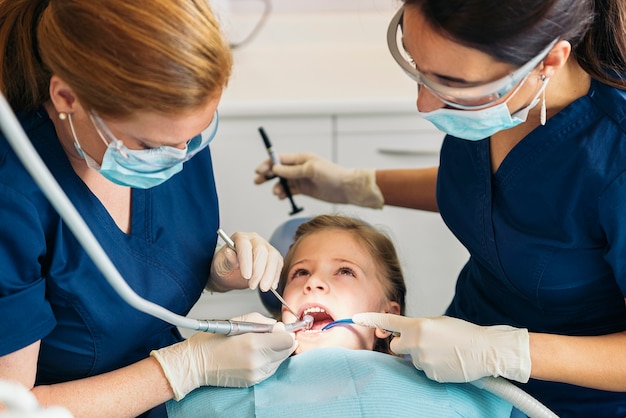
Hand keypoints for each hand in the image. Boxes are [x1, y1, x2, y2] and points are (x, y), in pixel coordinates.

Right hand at [151, 312, 296, 399]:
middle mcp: (257, 361)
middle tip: (272, 333)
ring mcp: (256, 374)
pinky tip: (255, 354)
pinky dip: (268, 361)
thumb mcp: (238, 321)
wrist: (195, 364)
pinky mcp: (253, 382)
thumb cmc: (212, 341)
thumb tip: (279, 325)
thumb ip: (263, 321)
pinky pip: (271, 370)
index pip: (287, 339)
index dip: (285, 331)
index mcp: (254, 343)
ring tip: (260, 344)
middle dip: (283, 340)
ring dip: (276, 351)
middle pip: (287, 351)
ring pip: (280, 361)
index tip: (279, 327)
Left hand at [210, 231, 282, 291]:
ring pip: (273, 258)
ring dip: (269, 275)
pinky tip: (271, 285)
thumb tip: (229, 253)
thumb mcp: (220, 264)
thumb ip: (227, 260)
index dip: (246, 261)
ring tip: (263, 287)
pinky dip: (275, 276)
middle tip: (252, 285)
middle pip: (262, 251)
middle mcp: (254, 240)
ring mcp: (266, 247)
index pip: (245, 246)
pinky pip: (278, 265)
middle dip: (258, 271)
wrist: (230, 272)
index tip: (246, 275)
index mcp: (240, 238)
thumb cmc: (224, 266)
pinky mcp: (273, 258)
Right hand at [254, 152, 383, 208]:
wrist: (346, 189)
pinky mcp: (305, 189)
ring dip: (277, 187)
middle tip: (257, 182)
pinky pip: (289, 191)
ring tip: (278, 193)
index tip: (259, 171)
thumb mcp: (311, 170)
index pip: (280, 159)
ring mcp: (302, 179)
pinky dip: (284, 193)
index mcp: (301, 158)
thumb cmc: (332, 175)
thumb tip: (275, 169)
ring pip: (283, 182)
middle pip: (278, 170)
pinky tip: (282, 197)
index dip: (268, 164)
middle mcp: (300, 167)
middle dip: (267, 176)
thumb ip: (292, 171)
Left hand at [352, 313, 530, 382]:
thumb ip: (418, 326)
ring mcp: (423, 361)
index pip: (389, 321)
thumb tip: (406, 333)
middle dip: (404, 344)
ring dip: (422, 355)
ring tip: (443, 351)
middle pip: (397, 345)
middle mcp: (417, 343)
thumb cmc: (464, 333)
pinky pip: (424, 370)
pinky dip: (432, 366)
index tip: (356, 317)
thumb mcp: (438, 322)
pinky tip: (446, 362)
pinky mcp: (430, 375)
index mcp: (418, 325)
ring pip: (412, 359)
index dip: (370, 319)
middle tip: (421, 342)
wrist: (485, 350)